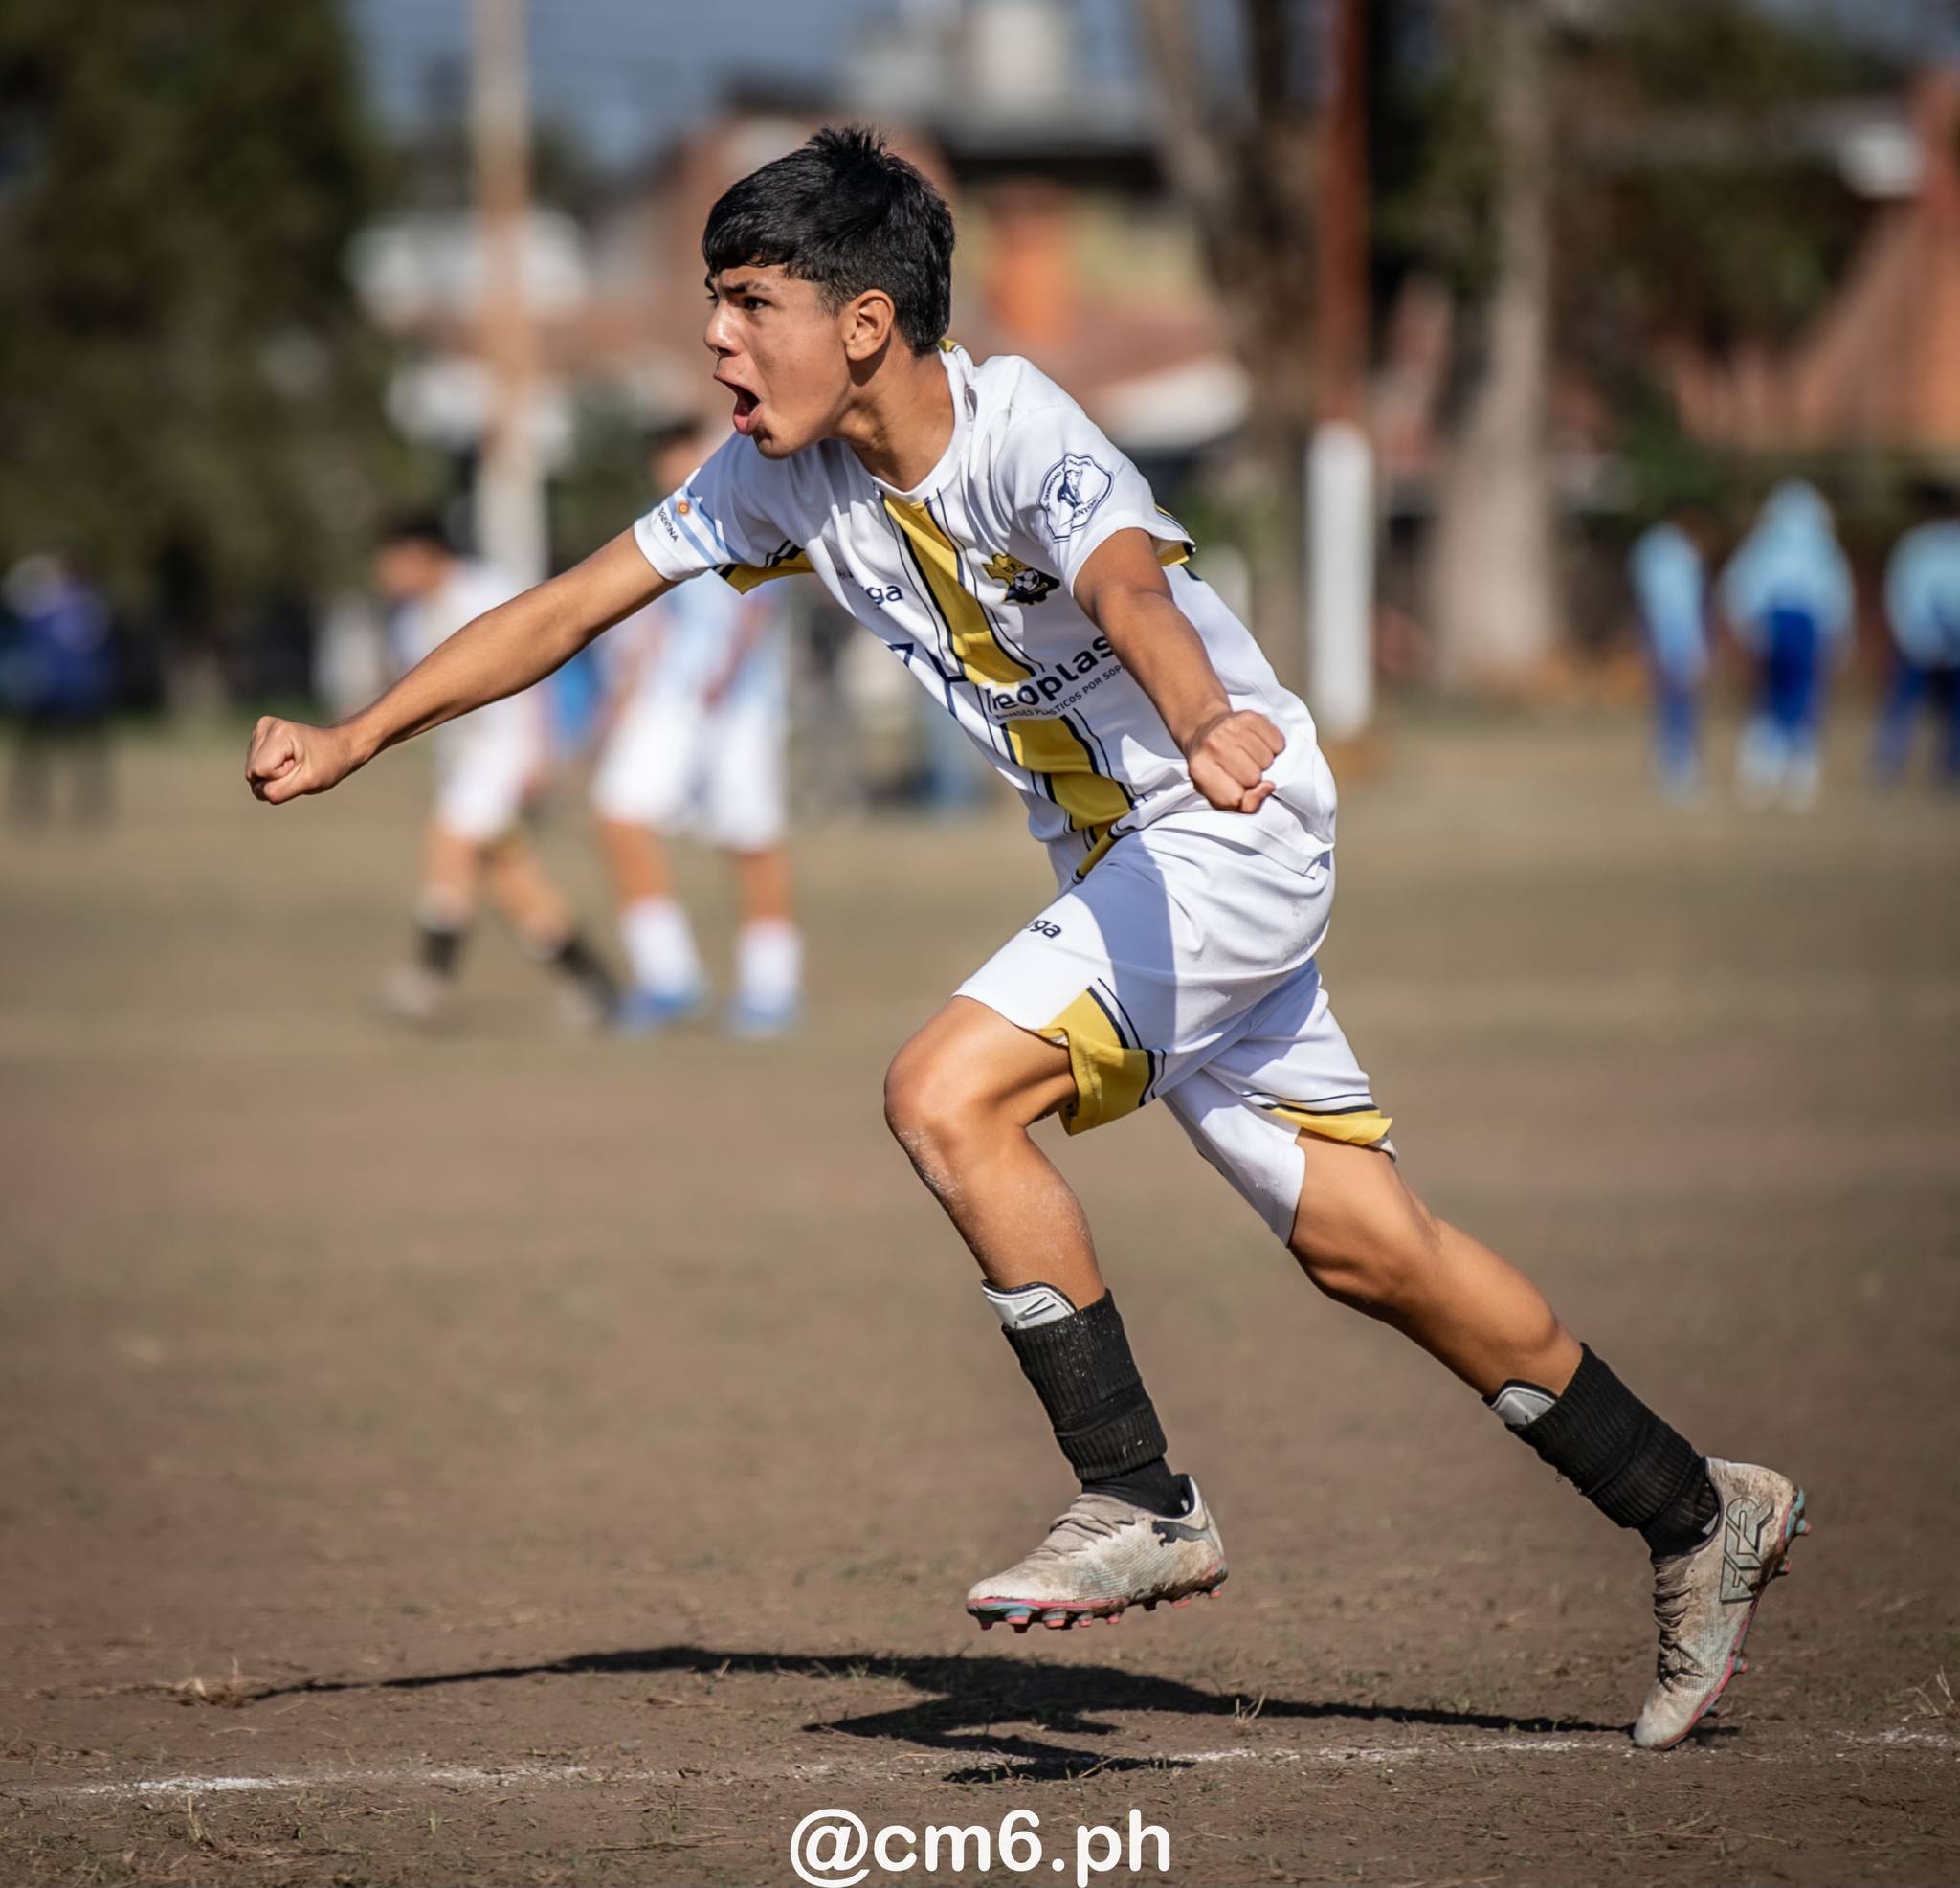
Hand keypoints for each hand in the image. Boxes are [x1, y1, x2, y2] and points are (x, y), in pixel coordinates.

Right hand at [245, 716, 360, 804]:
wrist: (339, 748)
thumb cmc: (328, 764)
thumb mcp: (306, 782)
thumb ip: (277, 791)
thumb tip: (257, 791)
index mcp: (277, 733)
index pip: (260, 772)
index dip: (279, 778)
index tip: (299, 767)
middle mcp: (264, 727)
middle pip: (252, 773)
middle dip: (274, 778)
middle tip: (297, 767)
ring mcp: (260, 731)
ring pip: (252, 772)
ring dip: (274, 776)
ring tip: (295, 764)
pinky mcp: (259, 739)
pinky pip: (255, 768)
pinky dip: (272, 771)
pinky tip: (288, 761)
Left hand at [1183, 709, 1283, 813]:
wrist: (1203, 730)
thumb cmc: (1212, 766)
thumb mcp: (1218, 796)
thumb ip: (1244, 804)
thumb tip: (1267, 787)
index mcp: (1200, 770)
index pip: (1236, 798)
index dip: (1244, 797)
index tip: (1238, 788)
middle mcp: (1212, 746)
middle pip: (1254, 778)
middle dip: (1253, 778)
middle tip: (1242, 769)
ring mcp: (1230, 728)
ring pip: (1268, 760)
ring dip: (1263, 762)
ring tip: (1248, 755)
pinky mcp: (1248, 716)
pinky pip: (1277, 742)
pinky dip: (1272, 747)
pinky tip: (1257, 744)